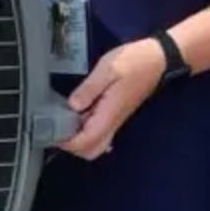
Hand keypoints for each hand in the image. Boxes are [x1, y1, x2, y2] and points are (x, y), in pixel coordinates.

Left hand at [58, 38, 166, 159]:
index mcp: (110, 114)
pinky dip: (84, 130)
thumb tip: (72, 106)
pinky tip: (75, 115)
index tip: (51, 131)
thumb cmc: (134, 61)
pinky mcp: (115, 114)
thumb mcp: (107, 69)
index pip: (86, 141)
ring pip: (95, 144)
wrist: (157, 59)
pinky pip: (98, 132)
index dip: (67, 142)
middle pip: (91, 150)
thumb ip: (89, 89)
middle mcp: (113, 122)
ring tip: (61, 121)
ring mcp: (115, 120)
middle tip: (55, 129)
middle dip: (71, 146)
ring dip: (78, 139)